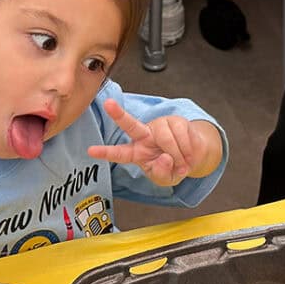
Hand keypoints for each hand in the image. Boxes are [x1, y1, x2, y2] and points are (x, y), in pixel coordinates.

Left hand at [87, 99, 222, 185]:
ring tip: (182, 164)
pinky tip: (188, 155)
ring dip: (178, 155)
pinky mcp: (175, 121)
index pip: (119, 153)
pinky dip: (187, 149)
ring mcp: (159, 126)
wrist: (194, 157)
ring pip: (166, 138)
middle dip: (118, 114)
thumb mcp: (166, 179)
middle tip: (108, 104)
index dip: (105, 152)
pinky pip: (181, 134)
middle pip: (130, 124)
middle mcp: (145, 136)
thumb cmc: (174, 168)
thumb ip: (162, 173)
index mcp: (137, 152)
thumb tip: (164, 158)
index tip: (90, 151)